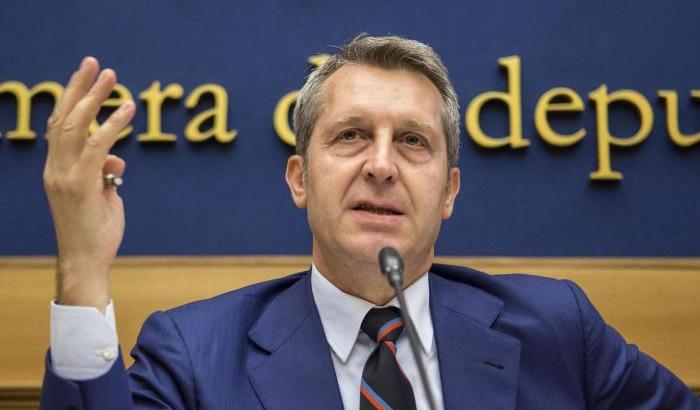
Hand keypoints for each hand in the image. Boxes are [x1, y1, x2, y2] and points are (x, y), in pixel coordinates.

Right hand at [43, 57, 134, 310]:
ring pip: (76, 126)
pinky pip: (97, 147)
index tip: (85, 77)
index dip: (71, 98)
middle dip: (79, 87)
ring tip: (112, 76)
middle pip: (64, 117)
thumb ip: (106, 174)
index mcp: (57, 169)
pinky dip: (112, 124)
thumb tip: (117, 159)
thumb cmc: (95, 233)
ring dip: (94, 97)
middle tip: (95, 62)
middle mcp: (55, 168)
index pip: (60, 126)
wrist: (86, 262)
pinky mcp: (82, 184)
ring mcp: (65, 175)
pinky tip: (128, 108)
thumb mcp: (103, 197)